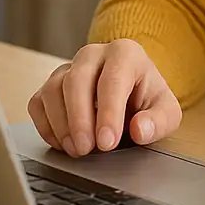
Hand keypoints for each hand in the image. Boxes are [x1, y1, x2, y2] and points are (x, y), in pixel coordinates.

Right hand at [27, 39, 182, 157]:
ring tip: (76, 150)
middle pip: (76, 80)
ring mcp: (69, 68)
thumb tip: (140, 130)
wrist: (131, 93)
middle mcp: (93, 55)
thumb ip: (158, 121)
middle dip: (79, 118)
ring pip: (53, 90)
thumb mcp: (165, 111)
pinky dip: (46, 126)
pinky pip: (38, 102)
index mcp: (125, 54)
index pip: (113, 80)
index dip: (108, 112)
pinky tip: (63, 144)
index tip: (107, 142)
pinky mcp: (51, 85)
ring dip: (61, 124)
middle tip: (86, 150)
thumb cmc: (146, 99)